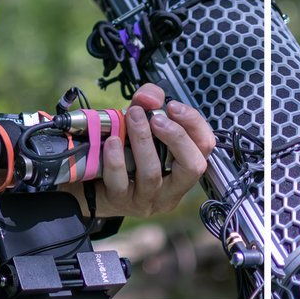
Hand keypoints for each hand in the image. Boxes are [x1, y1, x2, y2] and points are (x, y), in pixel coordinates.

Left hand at [93, 83, 215, 218]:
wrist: (96, 183)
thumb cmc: (126, 151)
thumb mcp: (139, 124)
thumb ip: (147, 104)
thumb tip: (149, 97)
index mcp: (183, 166)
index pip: (204, 147)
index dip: (194, 124)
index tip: (173, 106)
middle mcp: (172, 187)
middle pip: (192, 167)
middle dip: (176, 137)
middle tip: (156, 118)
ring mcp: (148, 198)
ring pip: (152, 174)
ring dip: (142, 141)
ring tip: (132, 116)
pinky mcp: (122, 201)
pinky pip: (121, 182)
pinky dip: (116, 159)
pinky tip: (111, 141)